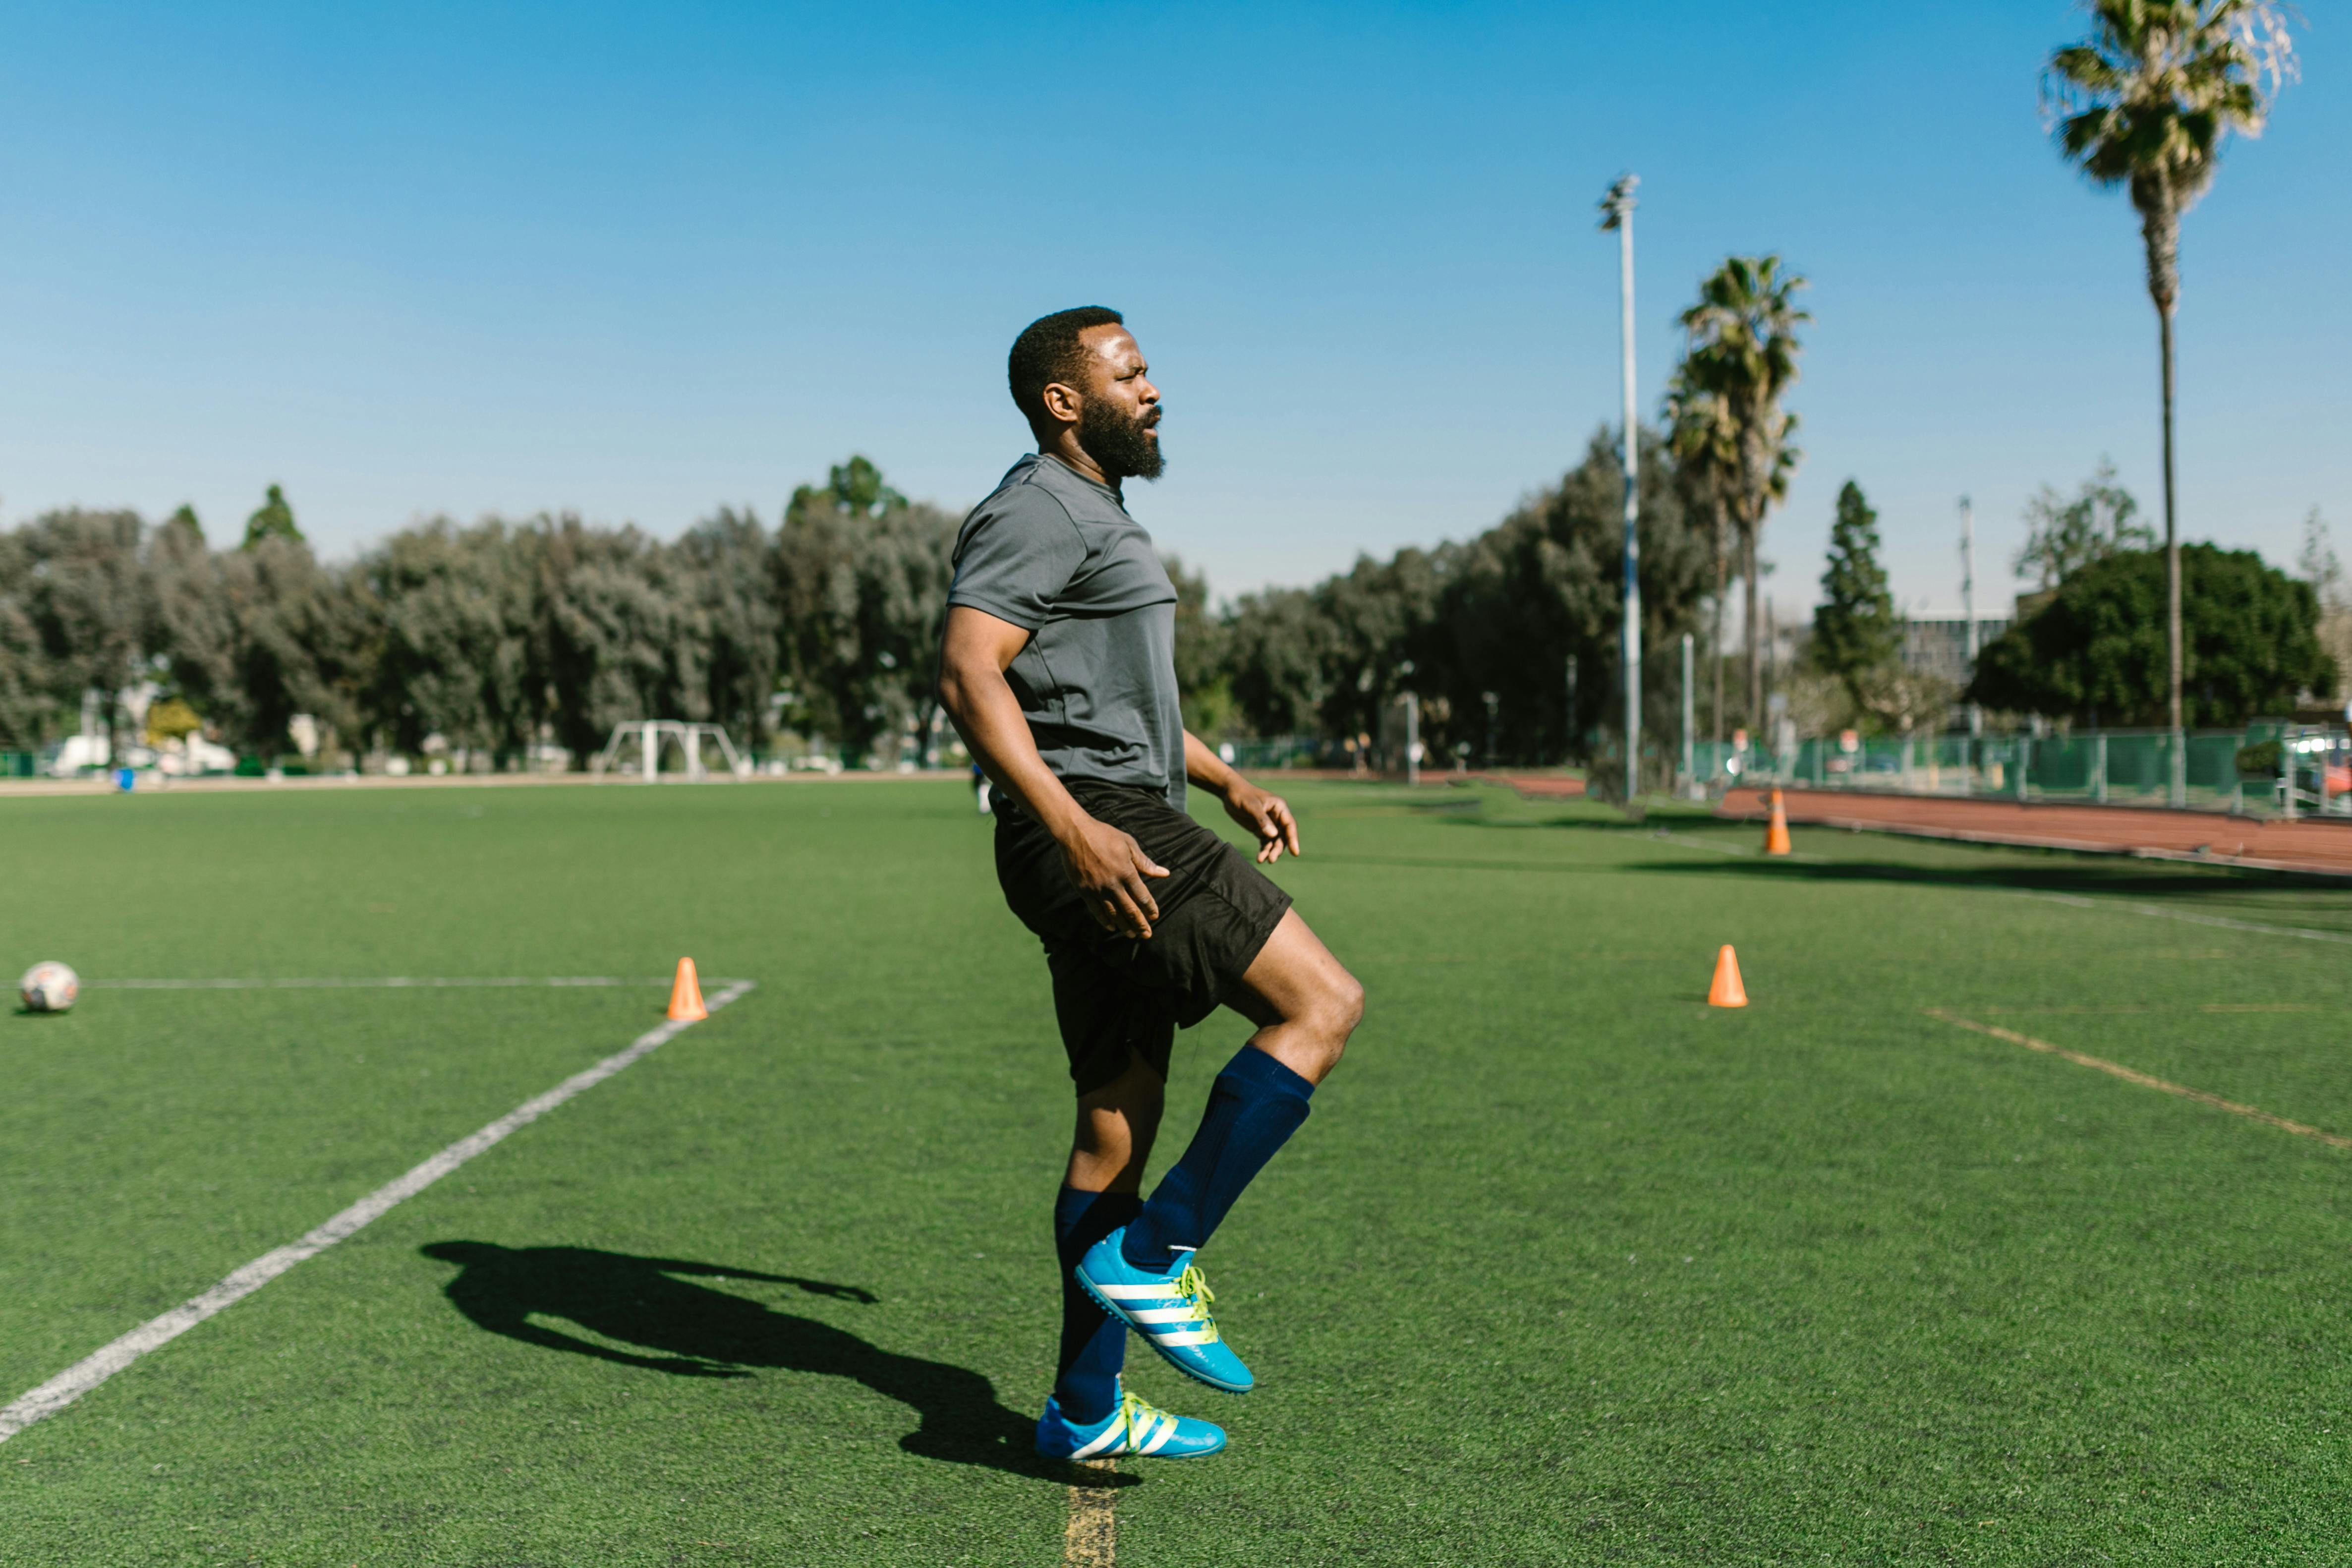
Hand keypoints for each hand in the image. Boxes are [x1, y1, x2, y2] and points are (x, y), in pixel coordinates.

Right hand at [1060, 815, 1171, 937]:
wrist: (1075, 833)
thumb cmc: (1104, 835)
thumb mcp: (1128, 844)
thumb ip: (1145, 863)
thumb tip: (1165, 874)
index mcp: (1126, 872)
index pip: (1142, 896)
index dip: (1150, 908)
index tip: (1155, 916)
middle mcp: (1112, 884)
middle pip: (1129, 910)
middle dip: (1140, 924)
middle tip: (1147, 935)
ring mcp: (1097, 889)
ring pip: (1113, 914)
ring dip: (1124, 926)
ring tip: (1132, 935)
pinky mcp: (1084, 891)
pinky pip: (1096, 911)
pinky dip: (1105, 921)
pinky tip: (1112, 927)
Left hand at [1221, 782, 1300, 863]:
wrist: (1229, 792)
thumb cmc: (1241, 795)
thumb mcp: (1251, 806)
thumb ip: (1262, 820)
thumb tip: (1273, 835)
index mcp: (1279, 807)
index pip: (1289, 825)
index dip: (1293, 839)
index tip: (1295, 853)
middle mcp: (1277, 817)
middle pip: (1283, 836)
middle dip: (1278, 848)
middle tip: (1271, 860)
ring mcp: (1270, 824)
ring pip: (1275, 841)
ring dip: (1270, 851)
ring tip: (1261, 860)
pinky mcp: (1261, 829)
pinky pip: (1266, 842)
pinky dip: (1264, 850)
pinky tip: (1259, 858)